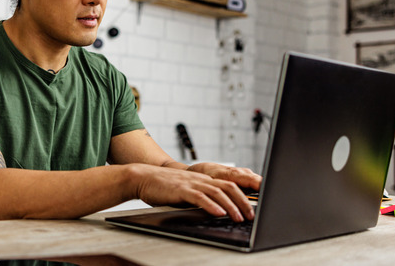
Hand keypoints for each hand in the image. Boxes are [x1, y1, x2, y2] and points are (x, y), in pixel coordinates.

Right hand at [129, 164, 254, 221]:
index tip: (253, 207)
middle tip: (251, 215)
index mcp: (203, 179)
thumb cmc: (162, 187)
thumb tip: (215, 210)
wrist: (142, 178)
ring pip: (217, 192)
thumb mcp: (186, 191)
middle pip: (228, 187)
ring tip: (239, 217)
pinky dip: (211, 205)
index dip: (243, 195)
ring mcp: (191, 183)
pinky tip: (219, 213)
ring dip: (231, 205)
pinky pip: (200, 197)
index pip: (228, 185)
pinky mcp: (181, 190)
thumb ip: (200, 197)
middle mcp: (200, 179)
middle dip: (243, 201)